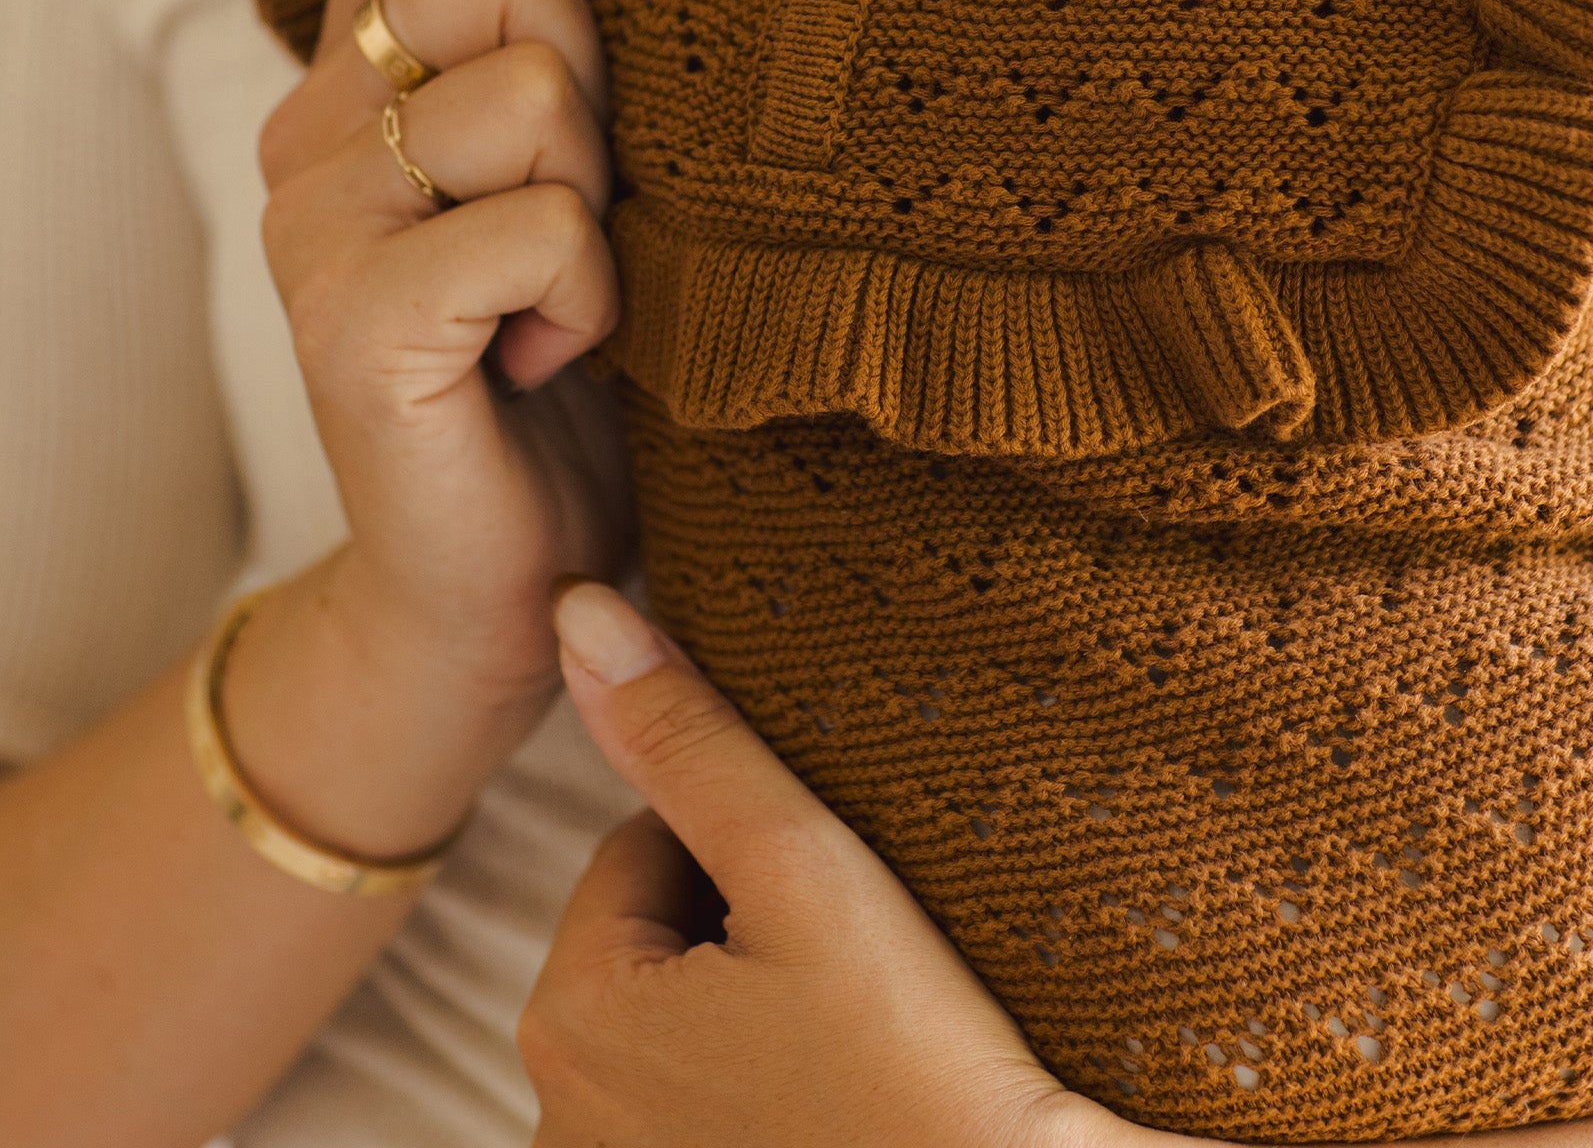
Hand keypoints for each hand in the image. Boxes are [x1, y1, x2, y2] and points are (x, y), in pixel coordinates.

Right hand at [254, 0, 688, 720]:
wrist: (496, 581)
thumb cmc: (564, 358)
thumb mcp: (575, 165)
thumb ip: (566, 43)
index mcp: (359, 65)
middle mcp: (311, 122)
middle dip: (600, 76)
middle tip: (578, 212)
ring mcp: (316, 218)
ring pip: (537, 92)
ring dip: (603, 204)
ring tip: (558, 299)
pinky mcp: (353, 317)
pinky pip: (546, 226)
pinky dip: (591, 299)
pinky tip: (547, 362)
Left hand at [524, 585, 1115, 1147]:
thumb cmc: (918, 1054)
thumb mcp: (801, 864)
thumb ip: (688, 738)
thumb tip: (577, 612)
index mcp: (568, 1016)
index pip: (642, 848)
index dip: (746, 843)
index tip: (831, 893)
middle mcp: (558, 1118)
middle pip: (651, 941)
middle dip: (736, 926)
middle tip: (849, 957)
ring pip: (676, 1025)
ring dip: (746, 1006)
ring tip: (850, 1027)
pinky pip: (696, 1111)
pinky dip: (754, 1089)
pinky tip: (834, 1093)